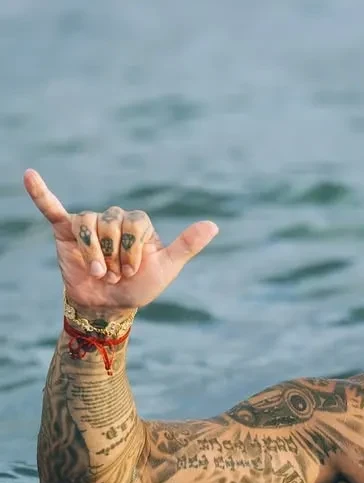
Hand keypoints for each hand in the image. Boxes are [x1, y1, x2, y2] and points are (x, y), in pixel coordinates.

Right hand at [24, 169, 218, 312]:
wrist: (107, 307)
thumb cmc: (139, 287)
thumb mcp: (167, 268)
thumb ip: (187, 245)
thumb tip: (214, 224)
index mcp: (138, 223)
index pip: (136, 223)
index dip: (133, 250)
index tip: (132, 272)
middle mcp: (113, 218)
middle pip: (112, 223)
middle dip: (114, 255)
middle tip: (114, 275)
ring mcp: (89, 223)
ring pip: (89, 224)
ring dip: (94, 252)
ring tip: (99, 272)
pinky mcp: (65, 231)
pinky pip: (51, 208)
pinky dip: (40, 193)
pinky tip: (30, 175)